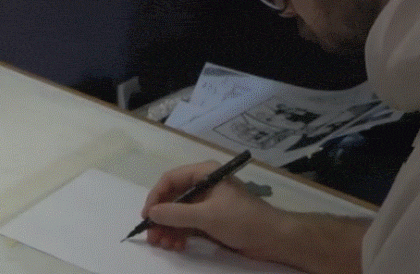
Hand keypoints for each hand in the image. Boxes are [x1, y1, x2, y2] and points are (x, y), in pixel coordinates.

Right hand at [140, 160, 283, 260]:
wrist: (273, 238)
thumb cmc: (242, 219)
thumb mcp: (207, 216)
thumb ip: (177, 214)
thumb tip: (151, 213)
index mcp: (206, 173)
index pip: (171, 179)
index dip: (156, 197)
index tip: (146, 217)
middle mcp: (205, 185)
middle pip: (173, 198)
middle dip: (161, 218)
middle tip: (152, 238)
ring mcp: (208, 204)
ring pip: (179, 214)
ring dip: (169, 229)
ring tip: (165, 245)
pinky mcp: (211, 220)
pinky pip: (188, 225)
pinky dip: (180, 234)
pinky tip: (176, 246)